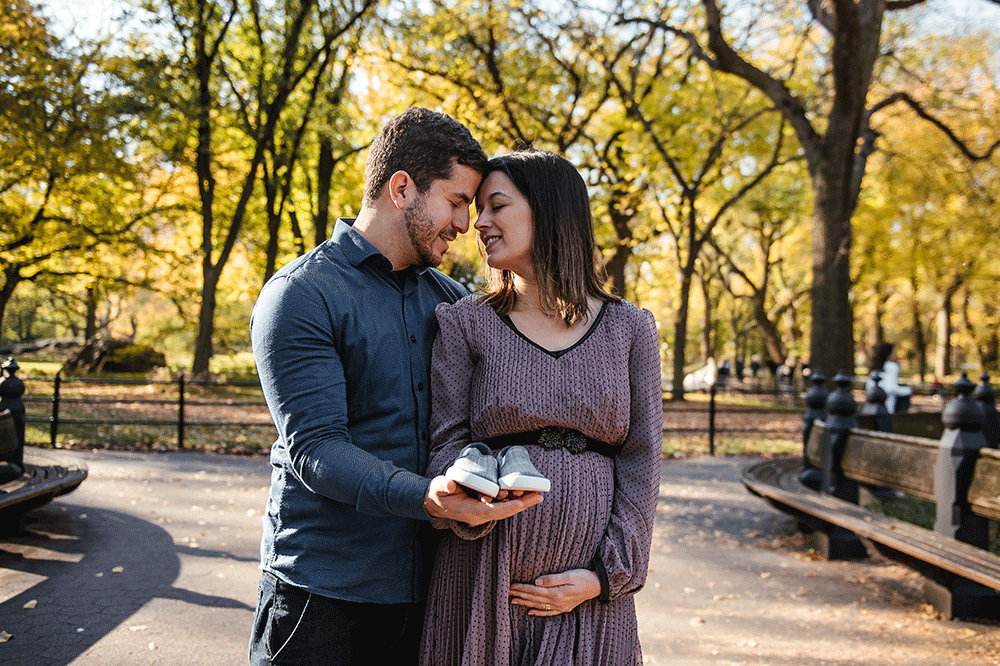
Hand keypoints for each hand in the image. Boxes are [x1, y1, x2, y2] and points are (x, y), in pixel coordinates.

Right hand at [423, 476, 542, 526]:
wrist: (436, 503)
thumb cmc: (438, 493)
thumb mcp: (438, 487)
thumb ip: (444, 485)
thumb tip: (450, 484)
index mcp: (469, 511)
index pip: (491, 511)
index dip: (506, 507)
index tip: (520, 503)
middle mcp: (479, 515)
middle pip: (504, 511)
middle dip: (522, 504)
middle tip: (539, 496)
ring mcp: (483, 513)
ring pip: (506, 509)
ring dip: (522, 502)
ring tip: (539, 494)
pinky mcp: (485, 508)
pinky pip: (503, 506)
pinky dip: (515, 500)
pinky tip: (527, 494)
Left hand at [509, 569, 600, 615]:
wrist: (598, 585)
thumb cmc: (584, 577)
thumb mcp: (569, 575)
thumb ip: (552, 579)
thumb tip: (536, 581)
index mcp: (557, 593)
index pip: (535, 591)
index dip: (522, 588)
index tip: (512, 586)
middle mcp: (557, 602)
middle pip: (535, 599)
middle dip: (521, 596)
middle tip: (507, 593)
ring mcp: (561, 606)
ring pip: (539, 606)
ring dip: (526, 603)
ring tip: (514, 601)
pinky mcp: (564, 607)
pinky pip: (548, 612)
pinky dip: (539, 612)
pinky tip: (530, 612)